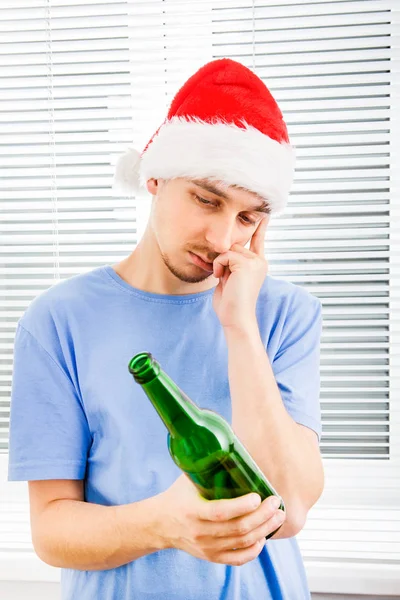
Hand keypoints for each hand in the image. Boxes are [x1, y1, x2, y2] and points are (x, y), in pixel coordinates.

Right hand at [158, 474, 285, 565]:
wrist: (159, 524)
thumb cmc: (178, 495)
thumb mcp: (187, 479)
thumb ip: (207, 467)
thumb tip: (232, 447)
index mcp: (192, 511)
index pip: (220, 512)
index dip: (242, 506)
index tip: (258, 496)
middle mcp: (200, 533)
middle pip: (237, 529)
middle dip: (262, 516)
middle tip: (276, 503)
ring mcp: (206, 548)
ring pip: (241, 543)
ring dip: (264, 530)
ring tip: (278, 516)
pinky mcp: (211, 557)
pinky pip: (237, 559)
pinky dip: (254, 550)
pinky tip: (263, 538)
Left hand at [212, 217, 268, 330]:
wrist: (236, 318)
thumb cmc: (230, 303)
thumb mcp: (229, 278)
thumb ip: (230, 263)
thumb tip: (223, 250)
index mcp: (258, 264)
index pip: (258, 240)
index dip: (260, 227)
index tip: (264, 213)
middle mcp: (260, 261)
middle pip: (235, 244)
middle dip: (223, 257)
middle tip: (222, 276)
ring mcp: (256, 262)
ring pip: (229, 248)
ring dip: (220, 263)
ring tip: (222, 278)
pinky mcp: (247, 264)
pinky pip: (225, 255)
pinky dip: (218, 265)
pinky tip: (221, 278)